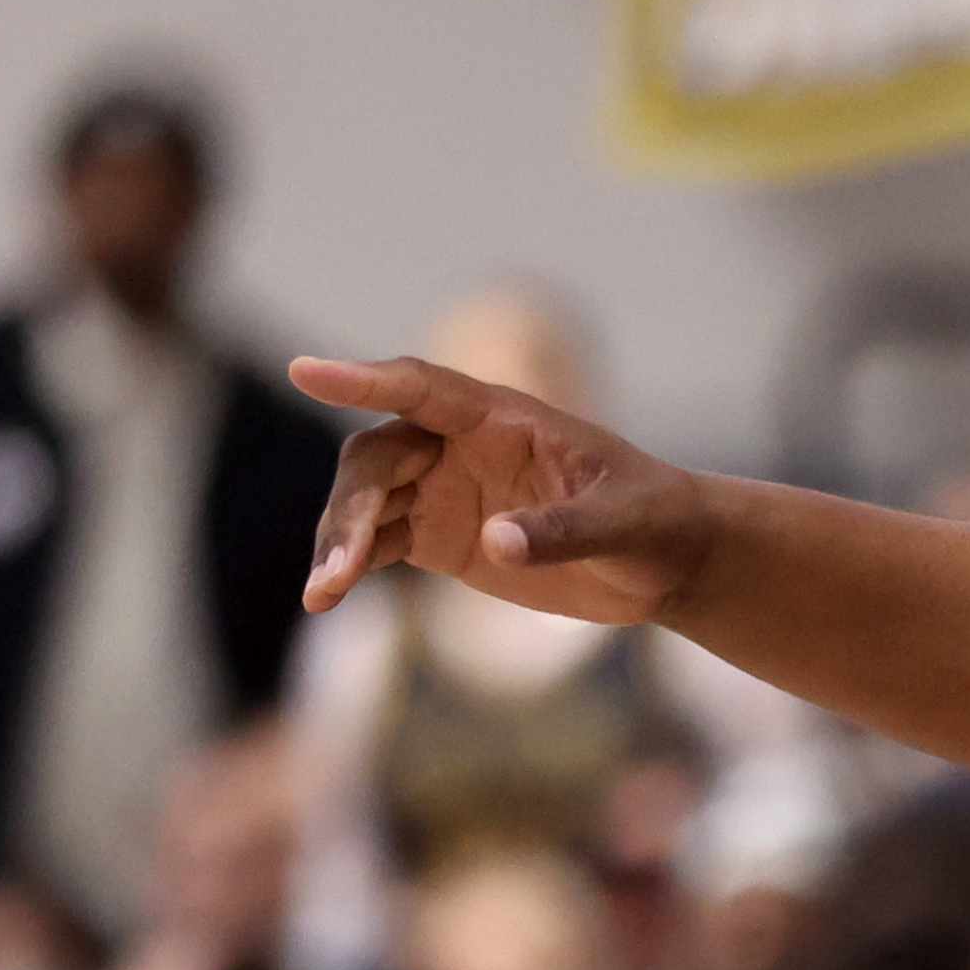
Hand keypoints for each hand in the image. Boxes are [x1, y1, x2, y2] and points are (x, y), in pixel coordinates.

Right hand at [294, 355, 720, 629]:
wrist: (663, 561)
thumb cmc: (653, 521)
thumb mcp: (625, 524)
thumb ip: (566, 529)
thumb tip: (498, 541)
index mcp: (503, 419)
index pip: (421, 388)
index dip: (364, 380)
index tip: (306, 372)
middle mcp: (460, 446)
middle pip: (378, 457)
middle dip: (352, 506)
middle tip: (342, 564)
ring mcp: (445, 491)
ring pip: (367, 502)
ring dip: (340, 542)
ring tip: (323, 593)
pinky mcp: (440, 538)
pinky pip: (379, 543)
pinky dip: (351, 566)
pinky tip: (326, 596)